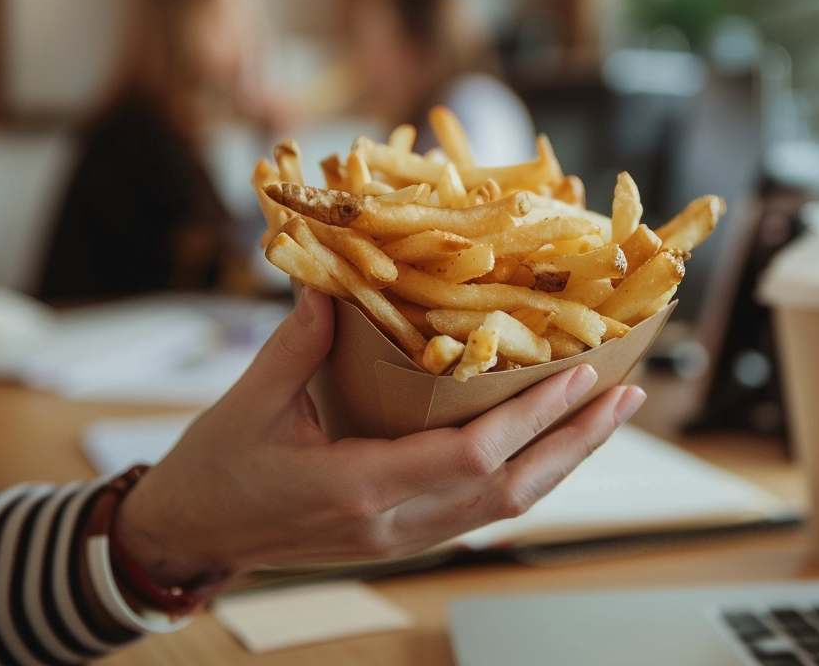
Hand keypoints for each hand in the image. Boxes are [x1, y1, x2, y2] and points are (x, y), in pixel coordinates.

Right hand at [113, 287, 645, 585]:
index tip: (579, 375)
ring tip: (607, 415)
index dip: (532, 418)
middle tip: (627, 394)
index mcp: (359, 487)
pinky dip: (526, 477)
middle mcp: (393, 523)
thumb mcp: (252, 400)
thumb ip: (299, 340)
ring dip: (563, 462)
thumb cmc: (216, 469)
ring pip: (504, 509)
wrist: (192, 536)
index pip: (471, 458)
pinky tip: (552, 446)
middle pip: (510, 492)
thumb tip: (335, 278)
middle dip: (576, 442)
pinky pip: (481, 513)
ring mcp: (402, 540)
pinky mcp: (402, 539)